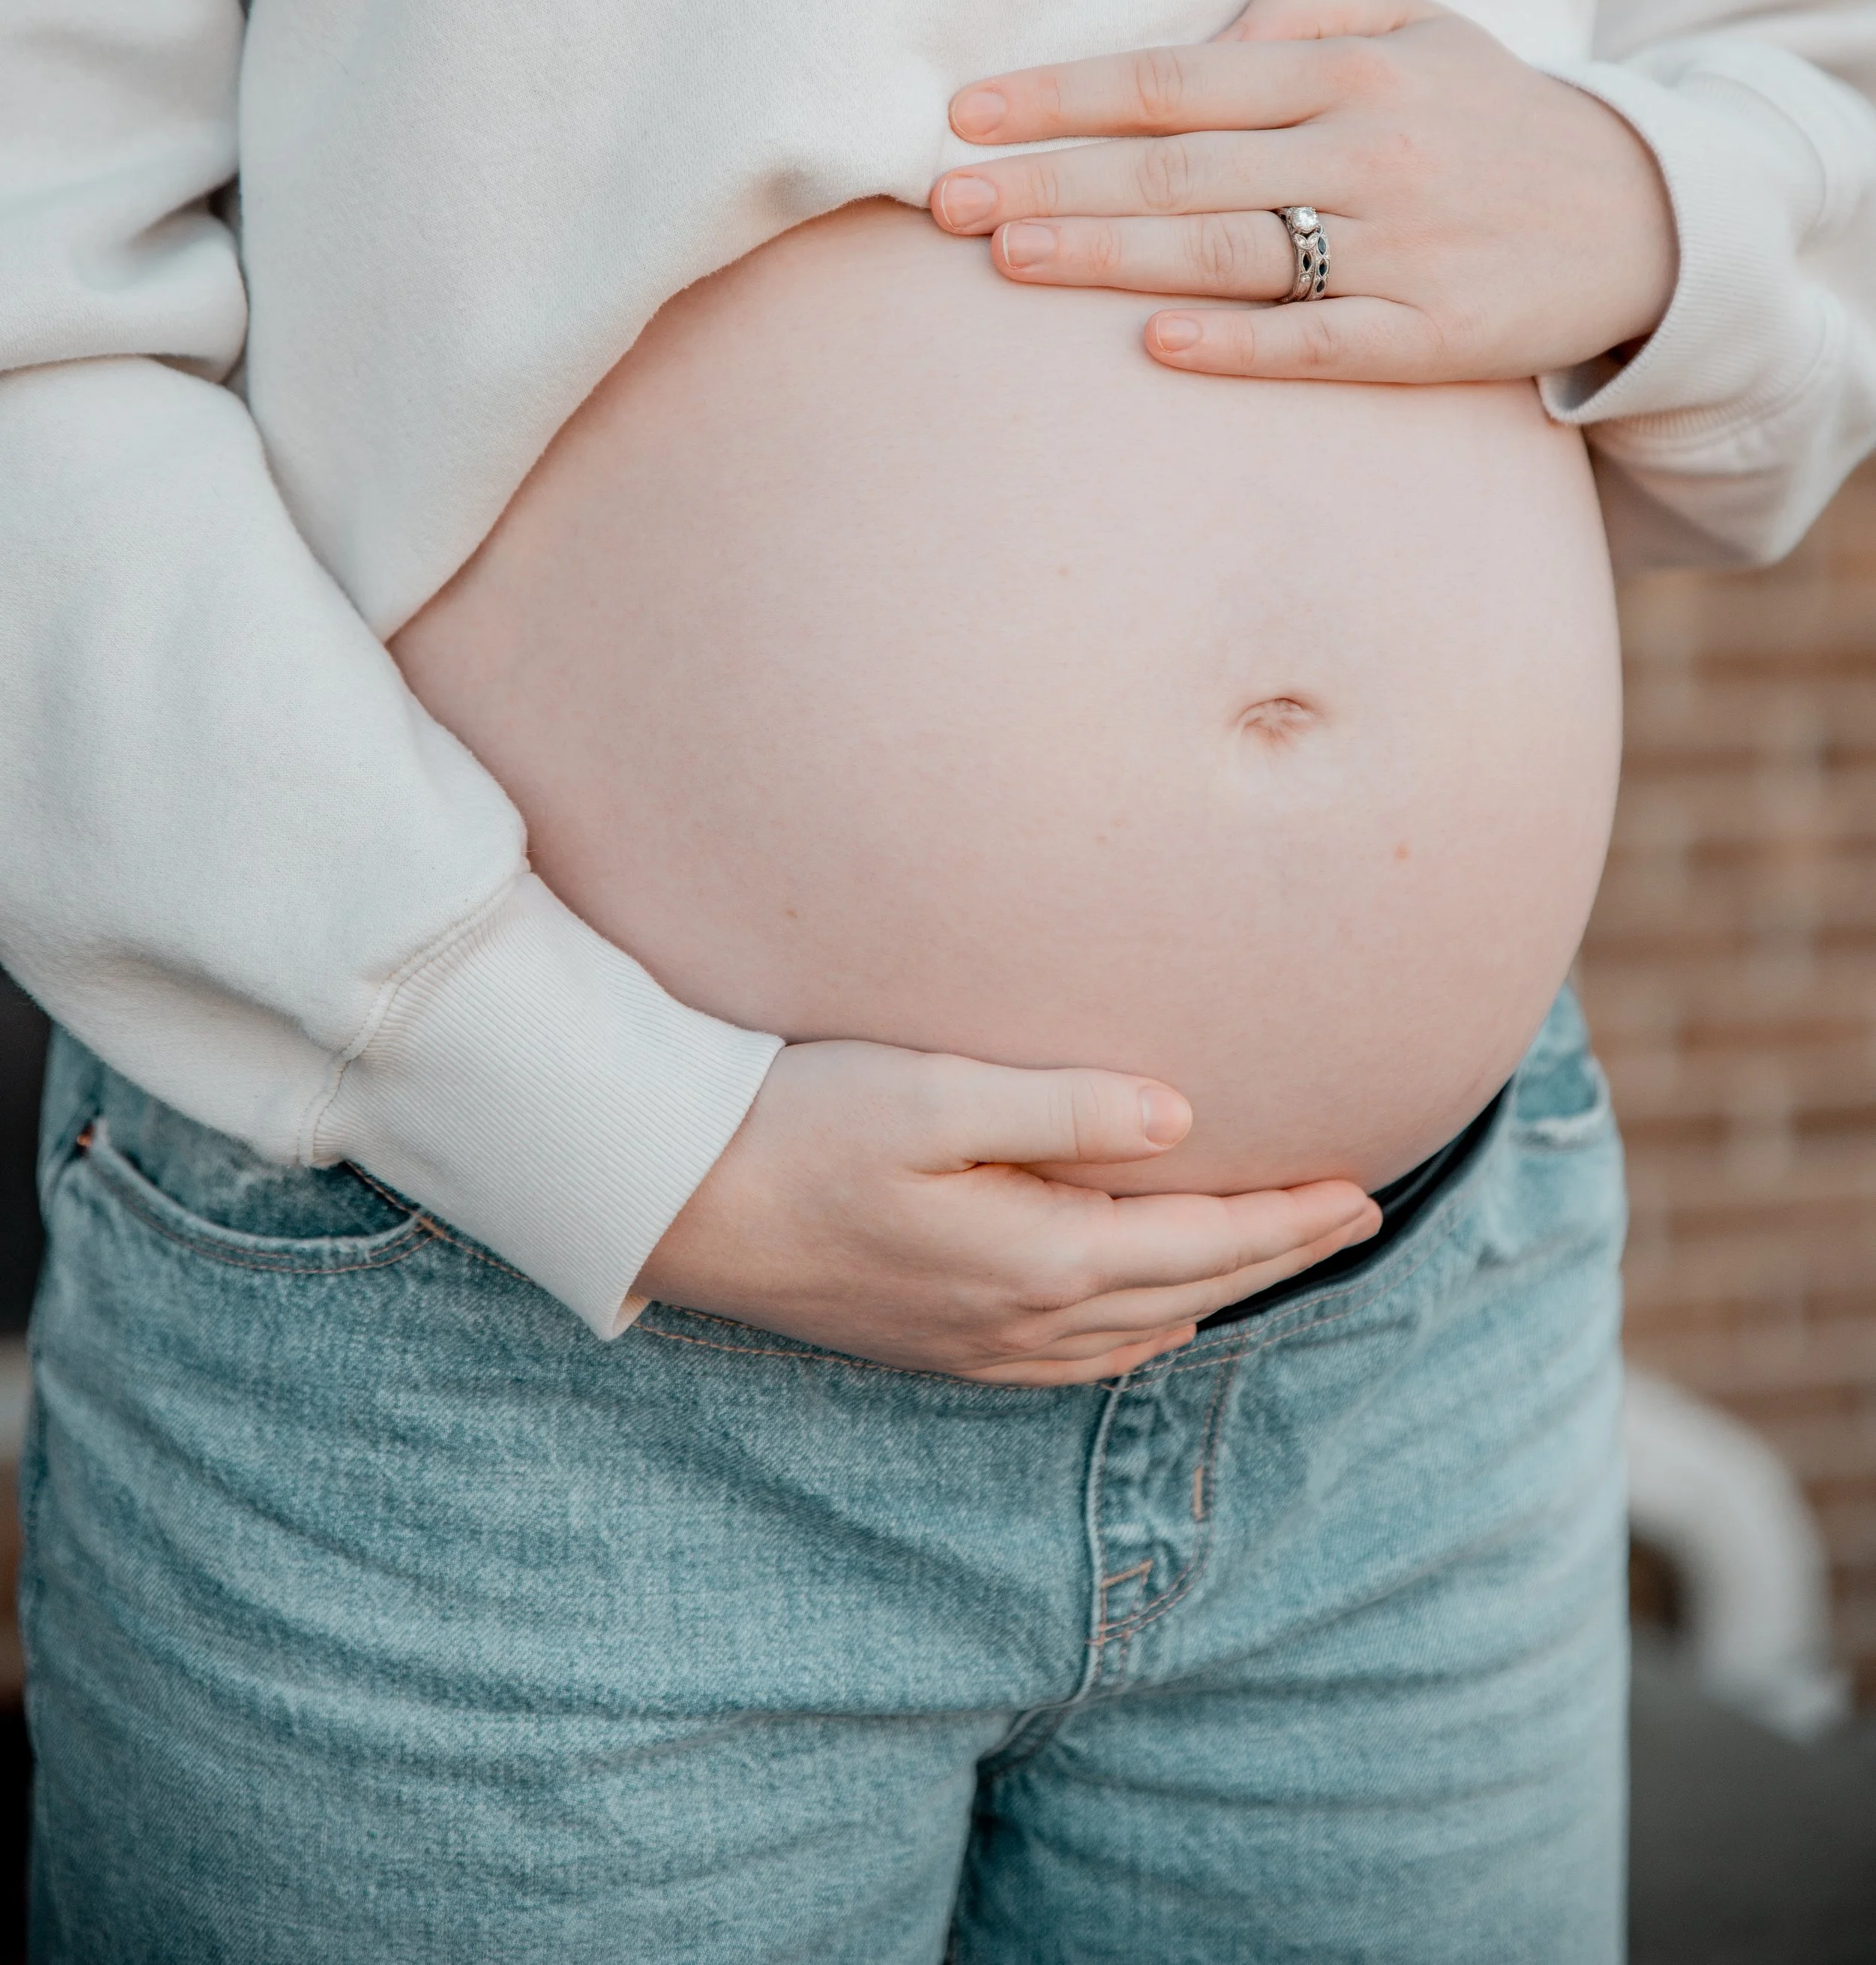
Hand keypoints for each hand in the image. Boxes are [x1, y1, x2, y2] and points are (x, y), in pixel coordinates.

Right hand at [637, 1039, 1378, 1383]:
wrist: (674, 1202)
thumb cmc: (797, 1123)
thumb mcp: (931, 1095)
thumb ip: (1063, 1110)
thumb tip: (1184, 1120)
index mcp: (1039, 1259)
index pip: (1204, 1243)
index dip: (1290, 1219)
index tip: (1368, 1189)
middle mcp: (1021, 1323)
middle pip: (1188, 1294)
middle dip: (1277, 1256)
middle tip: (1356, 1214)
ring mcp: (975, 1347)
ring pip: (1138, 1330)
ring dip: (1216, 1291)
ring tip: (1271, 1252)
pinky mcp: (934, 1346)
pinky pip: (1076, 1356)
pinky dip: (1141, 1327)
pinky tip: (1149, 1311)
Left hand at [928, 0, 1676, 383]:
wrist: (1643, 214)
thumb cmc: (1488, 114)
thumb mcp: (1416, 27)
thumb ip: (1295, 18)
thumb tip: (1191, 46)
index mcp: (1349, 68)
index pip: (1171, 79)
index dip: (1059, 98)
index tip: (962, 116)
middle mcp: (1368, 150)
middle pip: (1179, 166)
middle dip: (1053, 181)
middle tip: (944, 202)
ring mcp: (1401, 246)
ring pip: (1232, 250)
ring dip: (1113, 254)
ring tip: (1009, 260)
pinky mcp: (1433, 336)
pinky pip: (1322, 341)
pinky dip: (1241, 344)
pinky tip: (1157, 346)